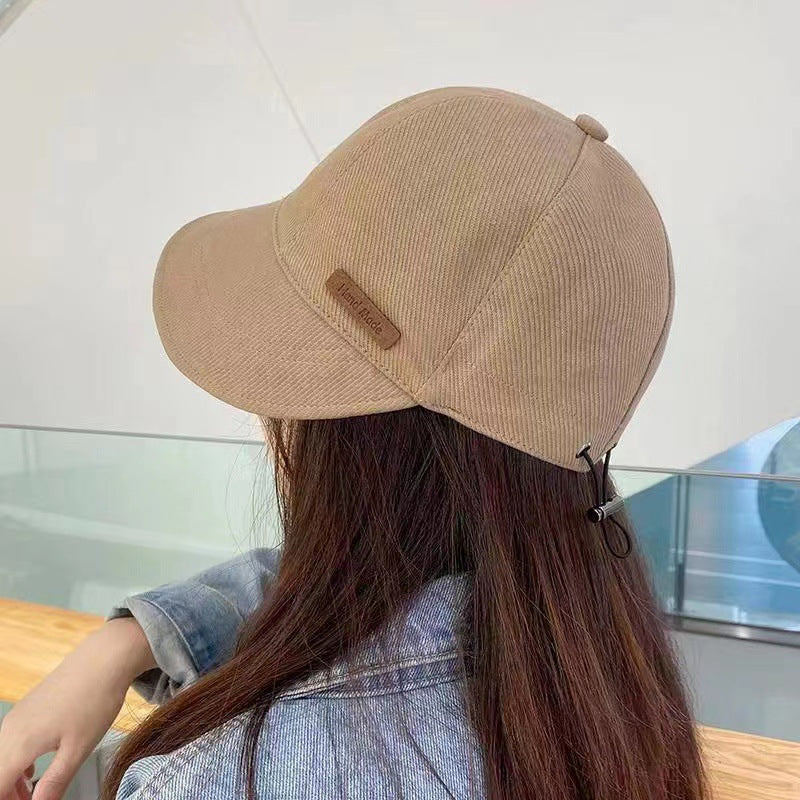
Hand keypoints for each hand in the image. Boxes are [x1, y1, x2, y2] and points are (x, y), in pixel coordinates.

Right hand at [0, 617, 155, 799]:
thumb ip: (55, 783)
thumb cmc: (95, 699)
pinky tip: (33, 769)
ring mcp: (16, 717)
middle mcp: (10, 730)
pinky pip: (8, 743)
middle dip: (9, 795)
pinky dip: (15, 762)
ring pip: (0, 760)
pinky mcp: (25, 709)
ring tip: (34, 793)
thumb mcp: (79, 749)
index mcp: (19, 744)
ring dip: (10, 782)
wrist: (104, 659)